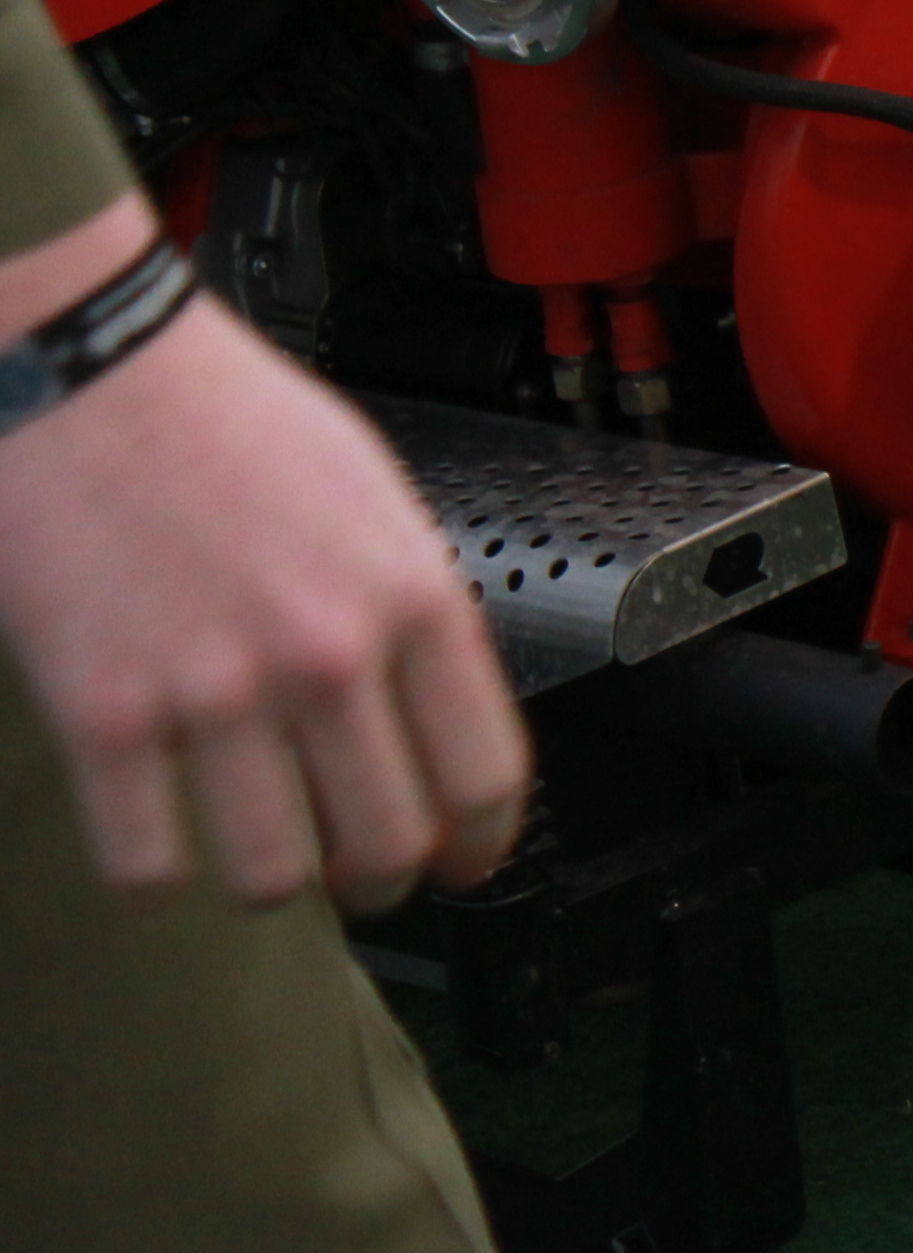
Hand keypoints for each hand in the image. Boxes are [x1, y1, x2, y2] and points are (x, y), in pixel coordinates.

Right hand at [0, 200, 529, 907]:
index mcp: (413, 595)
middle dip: (381, 878)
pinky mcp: (103, 712)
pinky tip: (161, 842)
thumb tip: (436, 710)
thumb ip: (412, 606)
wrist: (88, 367)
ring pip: (272, 876)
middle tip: (359, 872)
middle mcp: (328, 652)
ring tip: (260, 856)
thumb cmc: (225, 418)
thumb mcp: (371, 497)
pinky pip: (148, 864)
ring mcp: (214, 689)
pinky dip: (157, 877)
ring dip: (270, 884)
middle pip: (388, 842)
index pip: (484, 772)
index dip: (482, 842)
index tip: (466, 859)